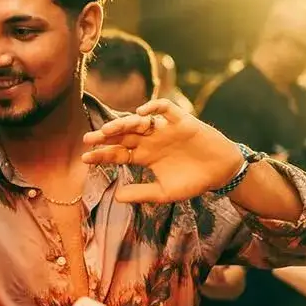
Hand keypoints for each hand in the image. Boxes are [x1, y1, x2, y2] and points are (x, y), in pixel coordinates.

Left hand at [82, 99, 246, 202]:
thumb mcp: (163, 192)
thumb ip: (141, 193)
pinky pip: (165, 109)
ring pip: (139, 121)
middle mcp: (150, 140)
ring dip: (123, 123)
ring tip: (109, 129)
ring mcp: (164, 130)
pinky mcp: (181, 121)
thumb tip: (116, 197)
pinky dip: (154, 108)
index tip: (85, 158)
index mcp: (144, 156)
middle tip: (89, 139)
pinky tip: (141, 112)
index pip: (118, 153)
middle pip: (123, 135)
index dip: (102, 155)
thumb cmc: (192, 182)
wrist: (220, 172)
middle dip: (106, 136)